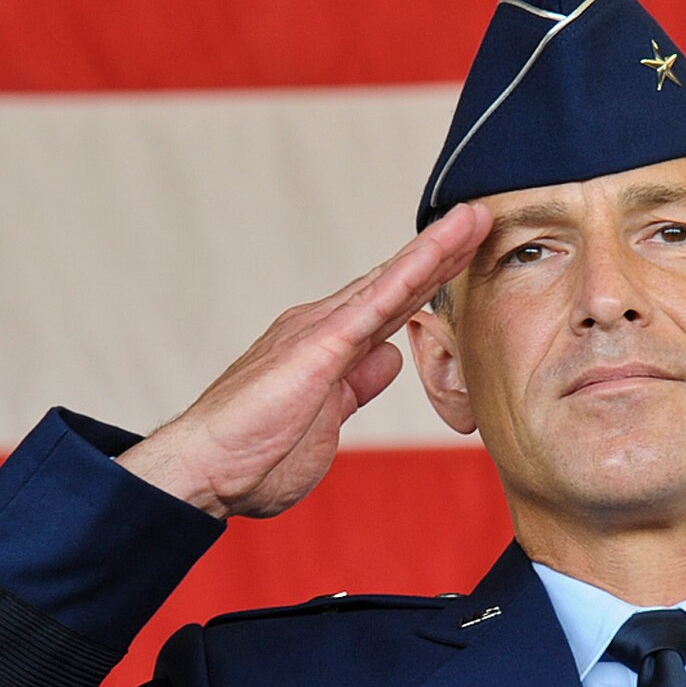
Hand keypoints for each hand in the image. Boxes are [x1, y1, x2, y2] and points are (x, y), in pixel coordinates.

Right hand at [117, 202, 490, 518]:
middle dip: (441, 253)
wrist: (204, 467)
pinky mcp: (319, 345)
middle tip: (481, 220)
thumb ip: (357, 386)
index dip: (428, 282)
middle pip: (395, 283)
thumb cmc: (254, 453)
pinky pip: (374, 303)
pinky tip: (437, 251)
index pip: (389, 307)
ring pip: (390, 281)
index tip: (466, 258)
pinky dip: (408, 274)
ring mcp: (320, 330)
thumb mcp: (327, 421)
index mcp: (329, 347)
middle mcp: (324, 326)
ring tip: (475, 219)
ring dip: (435, 249)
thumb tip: (387, 358)